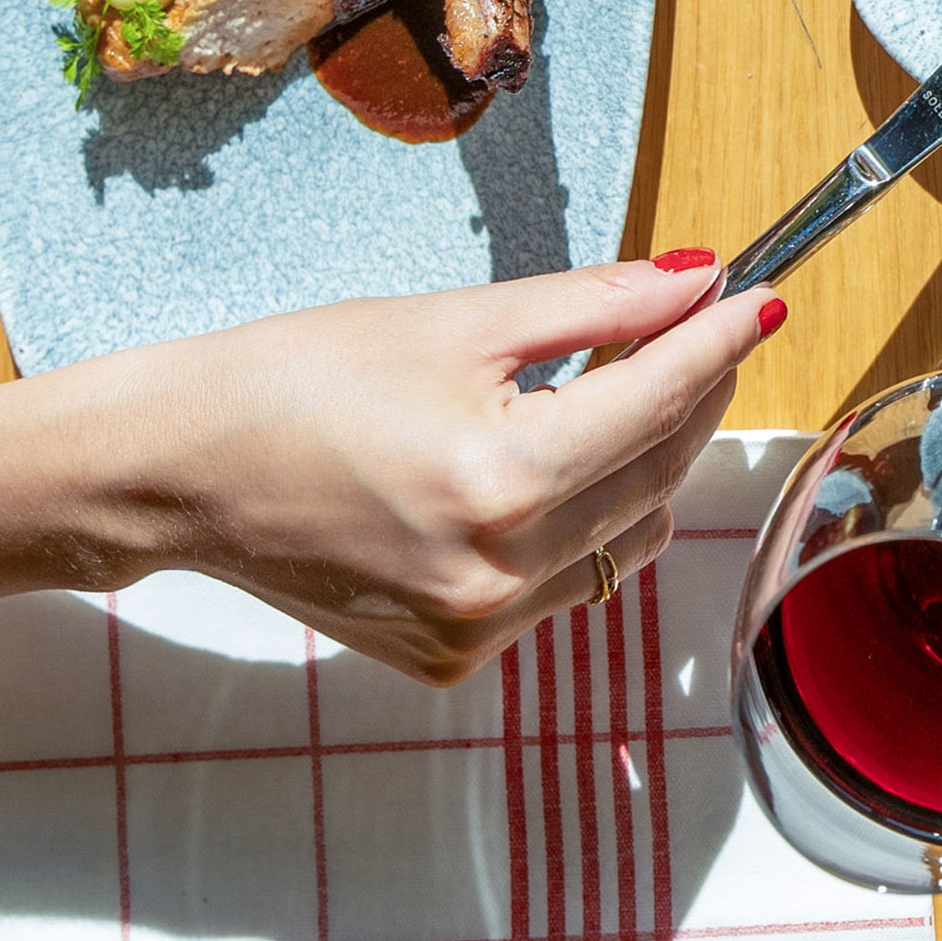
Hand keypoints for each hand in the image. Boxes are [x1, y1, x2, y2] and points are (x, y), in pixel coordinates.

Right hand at [82, 253, 778, 680]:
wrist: (180, 472)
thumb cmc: (297, 381)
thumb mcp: (456, 322)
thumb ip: (594, 307)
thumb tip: (698, 282)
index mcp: (502, 478)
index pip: (660, 402)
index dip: (721, 341)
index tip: (761, 299)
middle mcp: (501, 570)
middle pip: (659, 472)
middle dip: (690, 394)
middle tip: (697, 329)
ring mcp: (479, 627)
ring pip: (626, 537)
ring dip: (639, 464)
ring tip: (607, 395)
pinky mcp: (453, 657)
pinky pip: (566, 584)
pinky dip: (576, 525)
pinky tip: (535, 471)